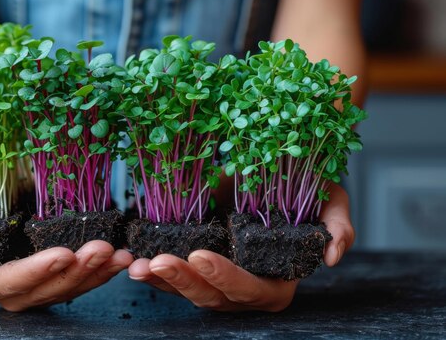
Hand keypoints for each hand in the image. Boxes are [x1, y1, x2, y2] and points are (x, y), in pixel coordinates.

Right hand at [0, 169, 132, 310]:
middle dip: (72, 275)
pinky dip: (102, 268)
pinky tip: (123, 255)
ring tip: (120, 255)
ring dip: (94, 275)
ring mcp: (34, 278)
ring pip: (65, 289)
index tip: (62, 253)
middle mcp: (4, 283)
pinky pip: (80, 276)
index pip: (1, 283)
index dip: (31, 273)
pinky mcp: (56, 266)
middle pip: (40, 292)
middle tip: (101, 250)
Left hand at [128, 183, 354, 311]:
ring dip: (161, 280)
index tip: (202, 254)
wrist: (273, 174)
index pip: (251, 288)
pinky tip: (133, 258)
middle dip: (184, 281)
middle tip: (158, 261)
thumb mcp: (330, 201)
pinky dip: (152, 269)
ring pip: (187, 289)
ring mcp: (218, 278)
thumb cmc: (306, 190)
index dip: (226, 277)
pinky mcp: (197, 264)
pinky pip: (173, 275)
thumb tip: (332, 255)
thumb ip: (338, 226)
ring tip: (136, 265)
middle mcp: (245, 287)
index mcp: (277, 280)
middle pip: (212, 296)